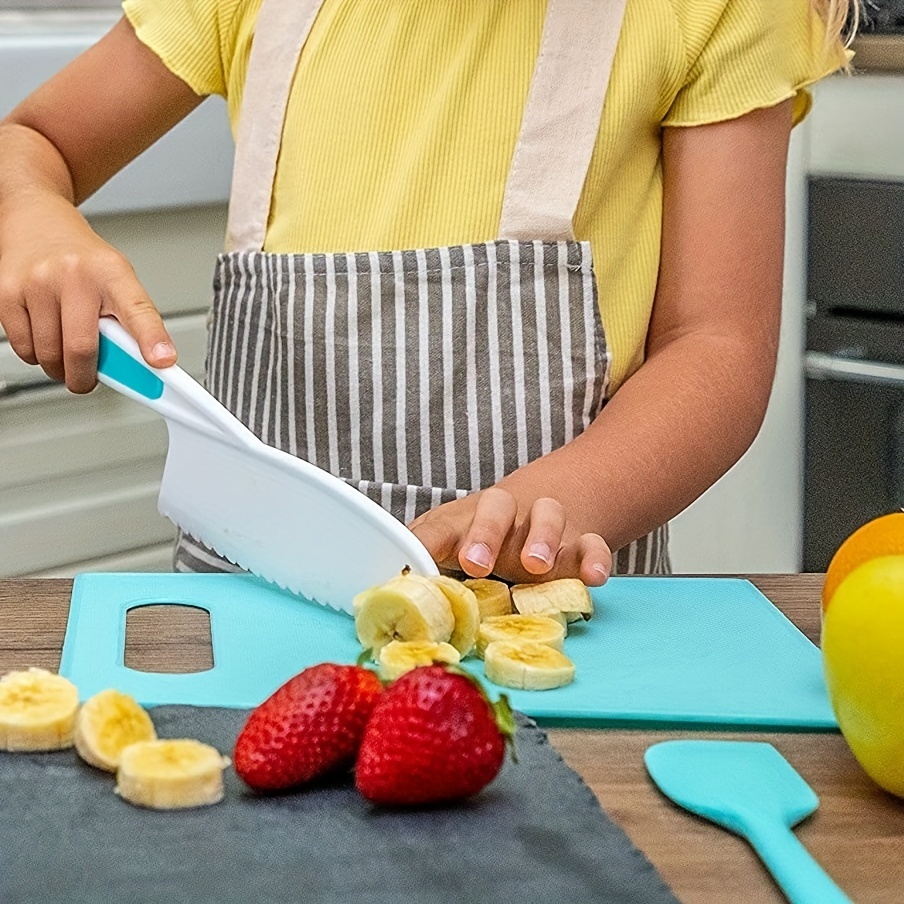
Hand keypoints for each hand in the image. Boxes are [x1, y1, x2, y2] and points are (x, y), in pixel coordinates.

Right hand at [0, 192, 175, 392]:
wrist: (37, 220)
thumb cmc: (82, 258)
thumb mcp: (117, 280)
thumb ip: (130, 322)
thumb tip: (143, 366)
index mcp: (112, 273)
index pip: (139, 310)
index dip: (152, 339)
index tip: (163, 362)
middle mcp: (74, 275)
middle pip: (82, 349)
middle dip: (85, 377)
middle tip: (87, 378)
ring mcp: (37, 283)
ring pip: (49, 354)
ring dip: (58, 367)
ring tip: (65, 349)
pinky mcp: (7, 293)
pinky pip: (23, 348)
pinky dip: (36, 354)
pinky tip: (45, 335)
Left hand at [409, 486, 610, 585]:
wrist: (538, 512)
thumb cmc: (481, 541)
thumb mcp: (448, 550)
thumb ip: (422, 567)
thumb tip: (383, 591)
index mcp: (465, 520)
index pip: (443, 525)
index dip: (429, 541)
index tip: (416, 561)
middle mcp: (505, 518)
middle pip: (496, 508)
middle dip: (484, 533)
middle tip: (474, 563)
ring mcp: (545, 528)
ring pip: (547, 516)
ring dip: (541, 537)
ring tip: (535, 565)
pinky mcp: (580, 545)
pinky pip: (592, 546)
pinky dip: (595, 558)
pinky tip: (594, 577)